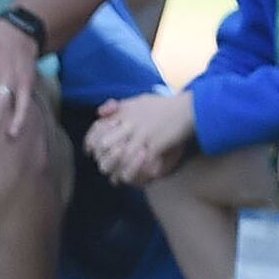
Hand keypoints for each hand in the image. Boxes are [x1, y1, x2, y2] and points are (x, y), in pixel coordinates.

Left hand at [83, 90, 200, 185]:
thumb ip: (118, 106)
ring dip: (119, 169)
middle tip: (105, 168)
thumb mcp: (137, 100)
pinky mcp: (156, 144)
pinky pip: (141, 163)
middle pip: (106, 145)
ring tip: (119, 178)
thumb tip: (99, 113)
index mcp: (124, 112)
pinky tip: (137, 179)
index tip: (91, 153)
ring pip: (122, 157)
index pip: (98, 129)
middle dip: (104, 159)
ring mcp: (142, 134)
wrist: (188, 109)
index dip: (92, 143)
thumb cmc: (163, 105)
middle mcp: (130, 123)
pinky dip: (138, 172)